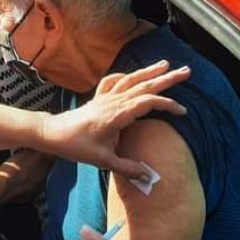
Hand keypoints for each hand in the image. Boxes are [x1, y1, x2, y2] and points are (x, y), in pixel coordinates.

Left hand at [38, 60, 189, 178]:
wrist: (53, 133)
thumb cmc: (76, 146)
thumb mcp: (103, 160)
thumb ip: (127, 168)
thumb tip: (149, 176)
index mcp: (117, 114)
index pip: (148, 102)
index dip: (167, 104)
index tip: (182, 111)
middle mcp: (113, 101)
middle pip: (143, 85)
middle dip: (166, 78)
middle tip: (186, 71)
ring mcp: (105, 97)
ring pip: (131, 80)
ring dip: (149, 71)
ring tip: (165, 63)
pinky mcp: (98, 98)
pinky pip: (113, 82)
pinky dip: (124, 76)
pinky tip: (131, 75)